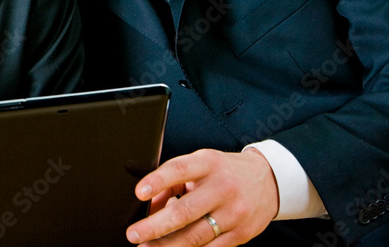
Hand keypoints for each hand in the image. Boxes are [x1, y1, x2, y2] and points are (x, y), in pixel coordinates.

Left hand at [126, 148, 278, 245]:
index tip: (139, 193)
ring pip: (196, 236)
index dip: (158, 181)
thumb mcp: (200, 164)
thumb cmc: (224, 171)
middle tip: (133, 234)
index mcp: (208, 164)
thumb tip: (149, 205)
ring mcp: (234, 213)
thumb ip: (173, 181)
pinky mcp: (241, 234)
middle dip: (155, 226)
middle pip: (184, 211)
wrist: (268, 181)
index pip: (179, 170)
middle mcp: (222, 188)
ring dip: (167, 246)